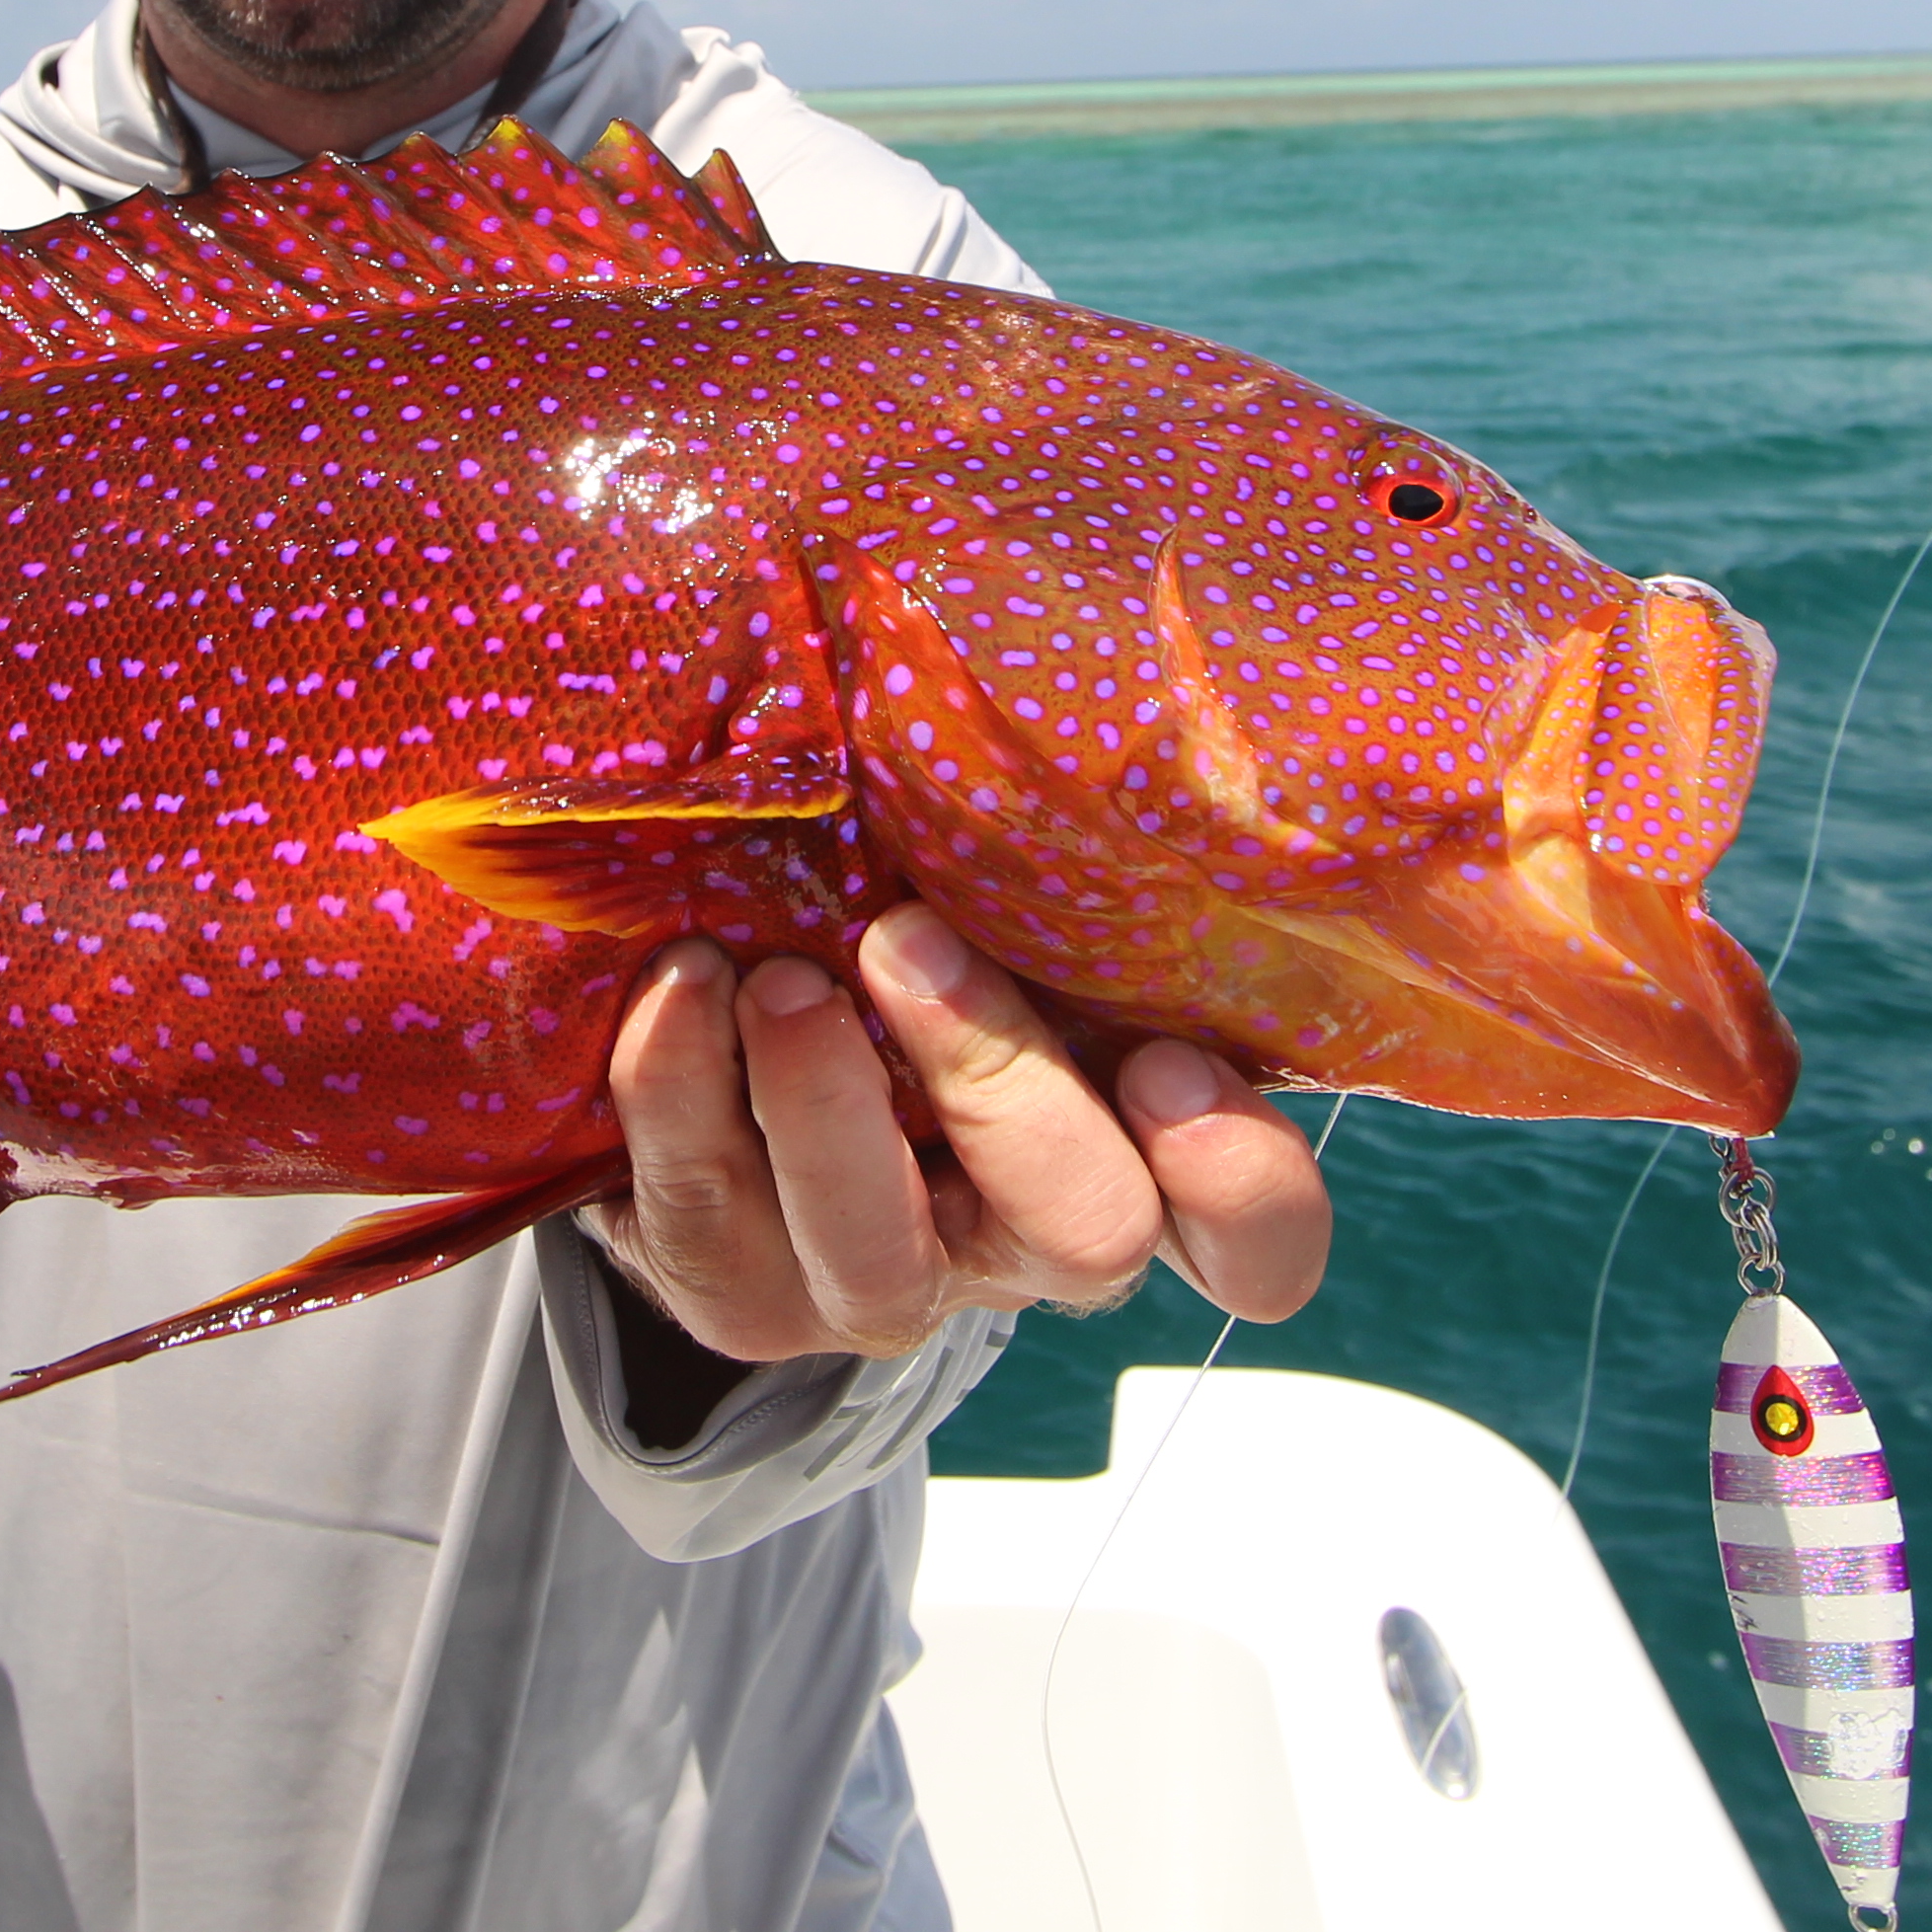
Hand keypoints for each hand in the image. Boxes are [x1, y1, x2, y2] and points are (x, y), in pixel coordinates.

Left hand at [584, 905, 1332, 1363]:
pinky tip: (678, 987)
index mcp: (1137, 1149)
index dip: (1237, 1181)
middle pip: (1081, 1230)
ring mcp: (882, 1281)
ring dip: (823, 1108)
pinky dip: (683, 1096)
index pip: (1253, 1236)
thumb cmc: (919, 913)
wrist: (731, 1026)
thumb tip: (1100, 642)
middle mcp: (1026, 1240)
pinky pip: (706, 1218)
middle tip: (906, 941)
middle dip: (1001, 1087)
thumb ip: (1069, 835)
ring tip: (775, 975)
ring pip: (878, 1256)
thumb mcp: (1014, 888)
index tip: (1165, 1057)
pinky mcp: (738, 1289)